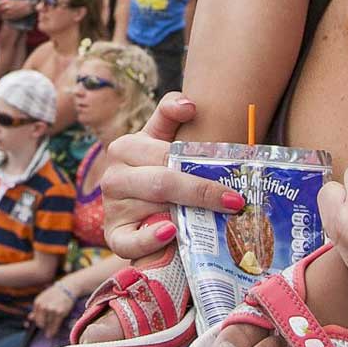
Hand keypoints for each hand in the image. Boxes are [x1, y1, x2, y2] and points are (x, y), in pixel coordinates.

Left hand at [28, 281, 75, 332]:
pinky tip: (52, 333)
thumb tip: (30, 318)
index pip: (35, 318)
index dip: (39, 322)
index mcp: (38, 302)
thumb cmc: (55, 294)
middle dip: (44, 326)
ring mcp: (51, 310)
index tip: (42, 325)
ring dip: (49, 329)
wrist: (67, 288)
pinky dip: (53, 331)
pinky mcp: (59, 313)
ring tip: (51, 329)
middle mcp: (43, 306)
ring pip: (47, 325)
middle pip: (40, 323)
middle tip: (47, 327)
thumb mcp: (43, 299)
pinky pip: (54, 326)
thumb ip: (36, 309)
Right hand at [98, 93, 236, 262]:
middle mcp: (114, 177)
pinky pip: (129, 242)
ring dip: (186, 219)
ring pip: (152, 211)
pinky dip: (150, 240)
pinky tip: (170, 233)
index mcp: (124, 148)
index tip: (232, 183)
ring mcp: (112, 208)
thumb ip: (169, 114)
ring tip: (215, 223)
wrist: (132, 204)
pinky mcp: (114, 236)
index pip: (165, 156)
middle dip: (202, 193)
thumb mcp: (157, 137)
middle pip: (162, 184)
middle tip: (235, 203)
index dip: (200, 167)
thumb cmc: (153, 167)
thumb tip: (190, 105)